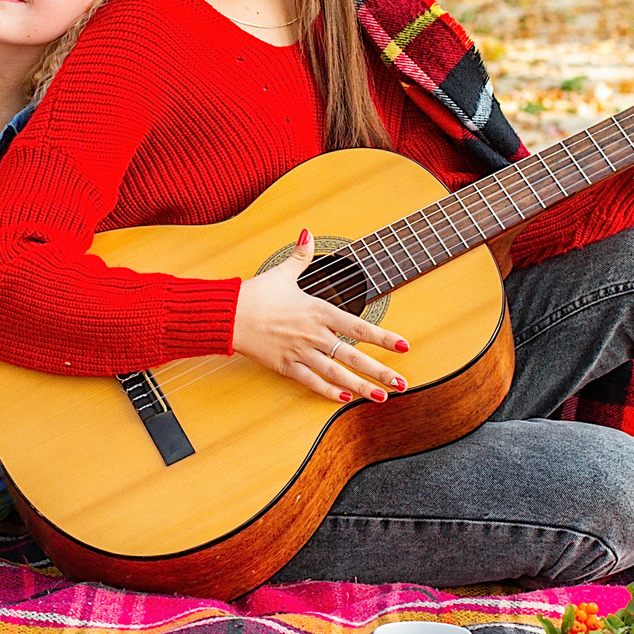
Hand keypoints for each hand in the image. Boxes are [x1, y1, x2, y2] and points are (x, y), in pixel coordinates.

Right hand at [230, 230, 410, 403]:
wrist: (228, 315)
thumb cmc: (255, 294)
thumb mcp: (282, 273)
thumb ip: (301, 256)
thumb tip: (307, 234)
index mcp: (318, 311)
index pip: (359, 326)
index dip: (384, 337)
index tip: (404, 346)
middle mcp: (314, 334)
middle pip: (354, 356)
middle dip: (380, 371)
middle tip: (402, 383)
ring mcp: (301, 352)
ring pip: (337, 374)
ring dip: (361, 387)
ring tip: (381, 397)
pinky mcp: (285, 366)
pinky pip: (311, 382)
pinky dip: (328, 391)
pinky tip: (344, 399)